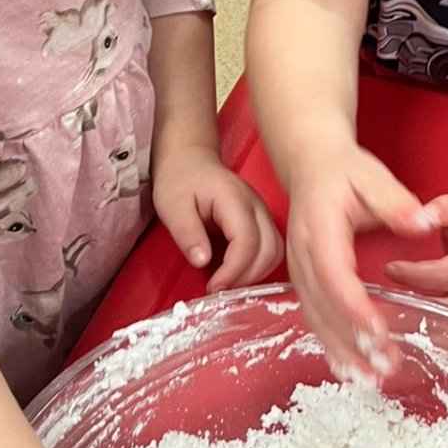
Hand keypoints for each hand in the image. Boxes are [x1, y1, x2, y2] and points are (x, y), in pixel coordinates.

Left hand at [152, 145, 281, 291]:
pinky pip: (270, 248)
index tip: (213, 286)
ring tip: (228, 282)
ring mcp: (261, 212)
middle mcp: (255, 206)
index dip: (233, 270)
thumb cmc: (180, 179)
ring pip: (275, 251)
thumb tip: (203, 262)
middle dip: (246, 276)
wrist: (189, 159)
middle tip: (220, 288)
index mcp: (234, 199)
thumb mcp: (172, 206)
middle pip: (269, 250)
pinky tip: (236, 271)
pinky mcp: (260, 220)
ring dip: (256, 273)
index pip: (247, 241)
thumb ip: (187, 234)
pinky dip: (258, 265)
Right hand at [286, 143, 433, 376]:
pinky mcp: (305, 282)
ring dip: (342, 351)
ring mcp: (299, 272)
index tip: (380, 331)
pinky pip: (315, 319)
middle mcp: (303, 256)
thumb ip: (396, 201)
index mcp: (319, 229)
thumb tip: (425, 223)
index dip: (355, 307)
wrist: (311, 165)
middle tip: (385, 366)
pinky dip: (331, 345)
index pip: (335, 275)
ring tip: (371, 378)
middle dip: (353, 340)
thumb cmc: (343, 171)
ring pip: (316, 319)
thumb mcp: (371, 175)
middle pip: (324, 306)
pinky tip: (349, 368)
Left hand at [384, 193, 447, 318]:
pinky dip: (425, 336)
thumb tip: (425, 215)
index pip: (446, 274)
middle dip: (413, 305)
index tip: (389, 268)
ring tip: (386, 315)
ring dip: (417, 325)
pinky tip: (401, 327)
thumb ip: (446, 209)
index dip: (416, 274)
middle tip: (380, 300)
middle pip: (447, 308)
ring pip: (447, 330)